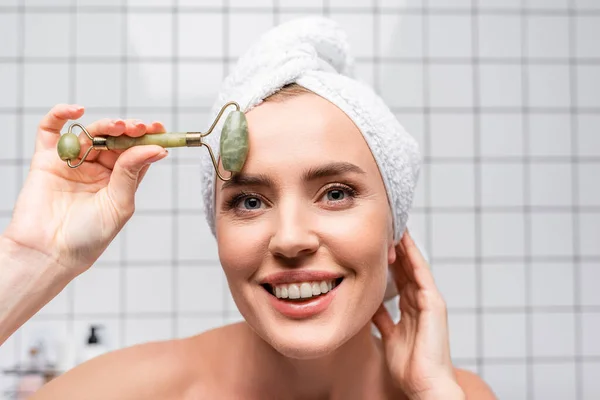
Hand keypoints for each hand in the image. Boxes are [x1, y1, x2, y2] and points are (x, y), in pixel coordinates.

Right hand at [3, 104, 167, 277]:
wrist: (49, 252)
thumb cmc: (88, 237)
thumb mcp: (119, 204)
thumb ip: (131, 173)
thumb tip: (157, 148)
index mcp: (119, 181)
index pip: (136, 152)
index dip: (147, 138)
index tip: (159, 128)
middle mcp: (97, 169)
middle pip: (114, 139)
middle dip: (129, 130)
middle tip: (139, 127)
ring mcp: (72, 163)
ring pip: (89, 132)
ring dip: (105, 125)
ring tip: (118, 127)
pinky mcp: (46, 160)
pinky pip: (51, 131)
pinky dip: (61, 115)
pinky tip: (76, 111)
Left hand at [372, 230, 463, 399]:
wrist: (424, 384)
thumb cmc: (410, 367)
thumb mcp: (390, 336)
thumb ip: (382, 319)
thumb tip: (370, 306)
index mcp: (412, 310)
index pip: (400, 279)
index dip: (391, 262)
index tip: (380, 245)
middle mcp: (422, 302)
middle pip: (406, 269)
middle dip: (396, 249)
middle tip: (385, 227)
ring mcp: (429, 301)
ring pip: (413, 266)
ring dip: (404, 246)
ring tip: (394, 226)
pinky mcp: (433, 303)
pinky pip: (421, 274)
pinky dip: (413, 256)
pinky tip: (404, 242)